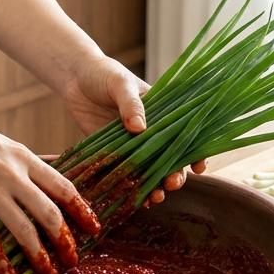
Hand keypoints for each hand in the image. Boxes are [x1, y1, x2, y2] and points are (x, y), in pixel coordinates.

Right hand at [0, 105, 100, 273]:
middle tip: (72, 260)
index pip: (63, 187)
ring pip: (25, 231)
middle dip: (65, 242)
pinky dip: (1, 262)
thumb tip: (42, 186)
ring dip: (40, 257)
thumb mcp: (2, 144)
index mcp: (24, 157)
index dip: (82, 211)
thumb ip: (22, 164)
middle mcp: (13, 175)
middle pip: (50, 214)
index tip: (94, 228)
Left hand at [61, 54, 205, 203]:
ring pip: (148, 170)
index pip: (184, 134)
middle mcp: (150, 131)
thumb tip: (139, 128)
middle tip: (171, 184)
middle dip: (174, 174)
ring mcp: (131, 143)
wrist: (74, 76)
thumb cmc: (103, 73)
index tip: (198, 166)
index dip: (194, 152)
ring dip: (155, 186)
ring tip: (155, 198)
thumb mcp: (120, 83)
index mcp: (161, 112)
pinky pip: (124, 172)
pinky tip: (136, 200)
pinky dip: (131, 187)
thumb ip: (130, 104)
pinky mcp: (111, 151)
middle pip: (169, 158)